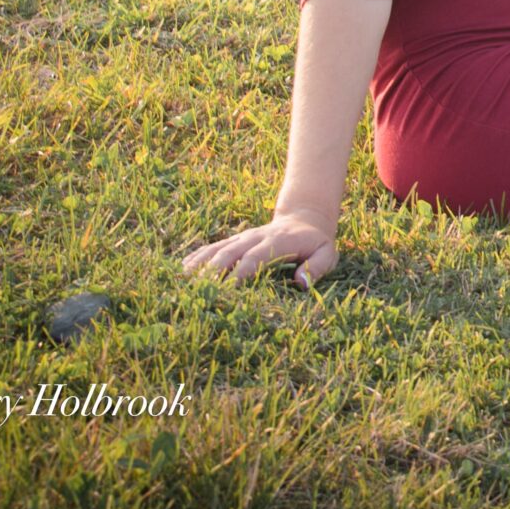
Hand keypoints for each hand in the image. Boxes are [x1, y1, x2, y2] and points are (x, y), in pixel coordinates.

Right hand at [180, 210, 337, 287]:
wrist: (305, 218)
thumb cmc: (316, 242)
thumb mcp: (327, 253)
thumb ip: (317, 267)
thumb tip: (301, 283)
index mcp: (278, 241)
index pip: (255, 257)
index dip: (241, 272)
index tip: (227, 289)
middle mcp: (255, 237)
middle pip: (230, 253)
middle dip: (213, 271)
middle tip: (198, 290)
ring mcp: (242, 238)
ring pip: (217, 249)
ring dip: (200, 264)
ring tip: (181, 281)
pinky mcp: (235, 240)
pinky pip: (213, 247)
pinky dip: (197, 257)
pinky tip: (181, 270)